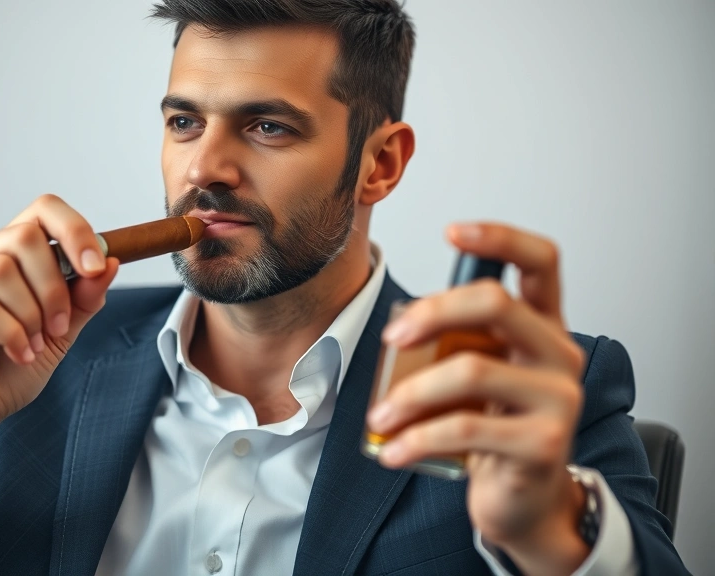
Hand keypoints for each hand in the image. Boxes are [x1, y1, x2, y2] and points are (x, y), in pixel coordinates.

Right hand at [0, 195, 118, 503]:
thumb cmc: (5, 371)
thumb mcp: (60, 334)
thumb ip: (83, 299)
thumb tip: (111, 262)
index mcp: (6, 252)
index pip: (43, 210)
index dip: (76, 230)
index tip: (97, 267)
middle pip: (24, 236)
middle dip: (54, 287)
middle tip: (60, 326)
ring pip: (1, 269)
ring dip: (30, 313)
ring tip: (33, 345)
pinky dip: (9, 332)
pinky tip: (17, 352)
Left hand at [367, 223, 589, 574]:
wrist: (525, 499)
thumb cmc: (495, 427)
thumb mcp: (478, 376)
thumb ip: (455, 341)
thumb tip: (399, 326)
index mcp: (544, 327)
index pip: (541, 261)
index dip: (500, 237)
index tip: (452, 231)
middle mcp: (560, 354)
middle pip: (497, 303)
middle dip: (432, 313)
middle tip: (390, 339)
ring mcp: (559, 399)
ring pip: (471, 370)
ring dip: (409, 392)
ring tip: (379, 417)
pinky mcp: (544, 444)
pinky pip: (465, 429)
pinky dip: (416, 439)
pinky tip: (392, 450)